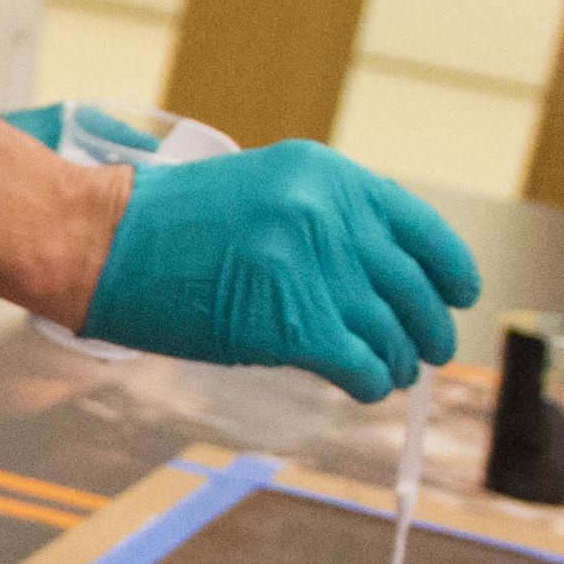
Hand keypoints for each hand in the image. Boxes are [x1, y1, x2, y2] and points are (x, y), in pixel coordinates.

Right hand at [83, 141, 477, 400]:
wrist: (103, 241)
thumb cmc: (167, 225)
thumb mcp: (262, 191)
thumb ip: (323, 220)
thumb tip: (378, 276)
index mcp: (327, 175)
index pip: (419, 228)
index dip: (449, 269)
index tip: (460, 293)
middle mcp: (331, 215)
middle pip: (412, 287)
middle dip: (426, 327)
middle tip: (427, 350)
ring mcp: (315, 269)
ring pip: (390, 332)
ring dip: (396, 362)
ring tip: (389, 375)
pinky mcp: (296, 324)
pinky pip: (361, 366)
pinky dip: (369, 383)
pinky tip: (361, 387)